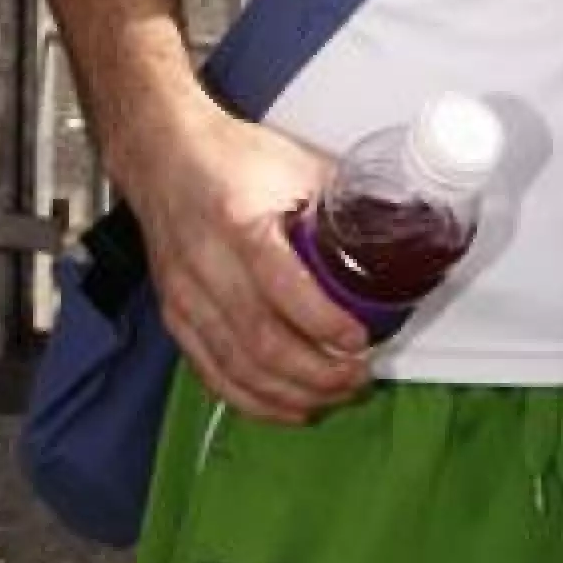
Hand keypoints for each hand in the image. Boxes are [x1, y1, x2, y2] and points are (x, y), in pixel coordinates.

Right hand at [119, 95, 372, 424]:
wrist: (164, 156)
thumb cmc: (231, 156)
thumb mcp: (296, 165)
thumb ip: (343, 201)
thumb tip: (398, 227)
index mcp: (239, 221)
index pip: (282, 286)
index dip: (324, 322)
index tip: (361, 339)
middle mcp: (206, 265)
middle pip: (261, 342)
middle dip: (316, 373)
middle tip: (357, 377)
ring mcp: (186, 296)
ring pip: (238, 367)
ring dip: (290, 393)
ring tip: (333, 396)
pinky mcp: (175, 316)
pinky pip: (212, 373)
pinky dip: (252, 399)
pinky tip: (287, 406)